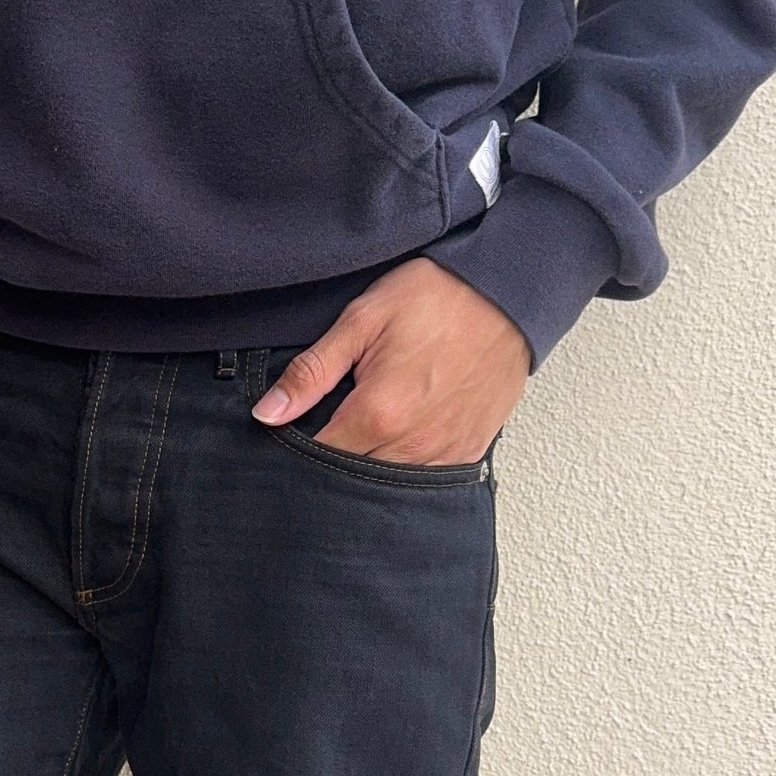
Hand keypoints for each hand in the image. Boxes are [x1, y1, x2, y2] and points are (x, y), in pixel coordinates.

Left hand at [251, 259, 529, 466]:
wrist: (507, 292)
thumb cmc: (437, 297)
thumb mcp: (362, 320)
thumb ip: (311, 372)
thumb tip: (267, 414)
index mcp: (377, 413)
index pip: (319, 458)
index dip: (301, 449)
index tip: (298, 432)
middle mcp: (411, 444)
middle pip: (352, 476)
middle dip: (336, 460)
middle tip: (335, 426)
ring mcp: (443, 453)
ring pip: (388, 483)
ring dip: (372, 465)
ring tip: (369, 431)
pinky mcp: (467, 451)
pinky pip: (426, 478)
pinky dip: (408, 466)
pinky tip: (402, 438)